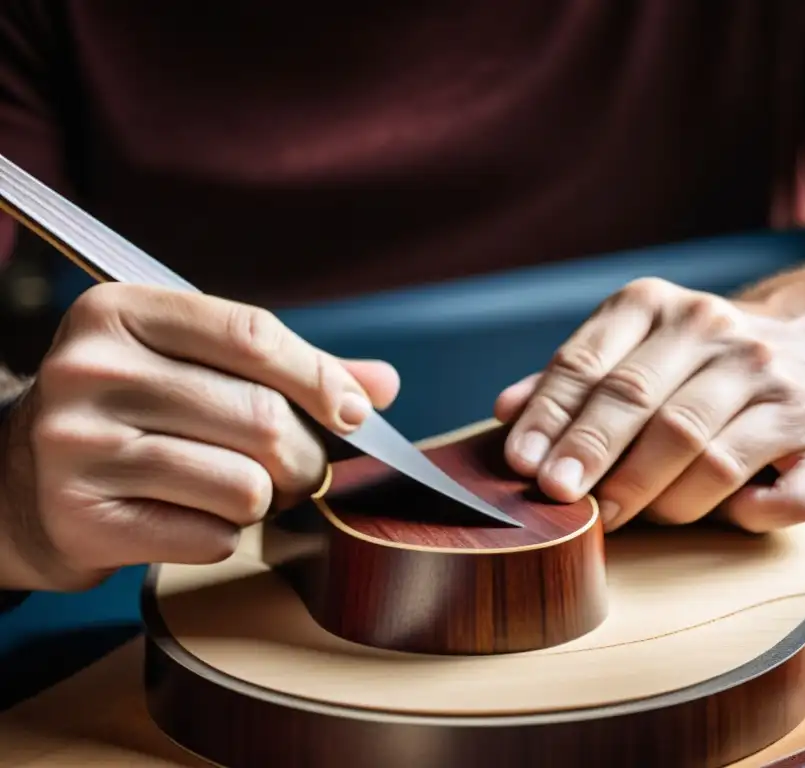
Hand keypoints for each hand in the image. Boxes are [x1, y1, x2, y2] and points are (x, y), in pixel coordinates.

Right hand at [0, 284, 398, 590]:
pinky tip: (192, 517)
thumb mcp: (194, 364)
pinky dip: (225, 535)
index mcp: (122, 312)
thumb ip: (291, 367)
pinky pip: (213, 538)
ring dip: (267, 499)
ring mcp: (78, 447)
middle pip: (261, 418)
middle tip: (296, 466)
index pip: (252, 335)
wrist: (20, 481)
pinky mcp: (83, 519)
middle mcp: (91, 372)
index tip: (354, 413)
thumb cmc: (134, 412)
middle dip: (303, 455)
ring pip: (246, 485)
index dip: (320, 378)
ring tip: (242, 489)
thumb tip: (382, 386)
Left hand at [496, 278, 804, 532]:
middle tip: (562, 500)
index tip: (523, 466)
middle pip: (645, 407)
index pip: (591, 364)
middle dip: (595, 458)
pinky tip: (723, 514)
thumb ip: (573, 378)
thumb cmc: (705, 359)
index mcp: (661, 307)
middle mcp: (723, 335)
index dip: (551, 418)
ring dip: (657, 498)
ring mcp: (780, 387)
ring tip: (624, 514)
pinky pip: (777, 496)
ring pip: (705, 457)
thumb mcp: (636, 344)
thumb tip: (504, 413)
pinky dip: (742, 514)